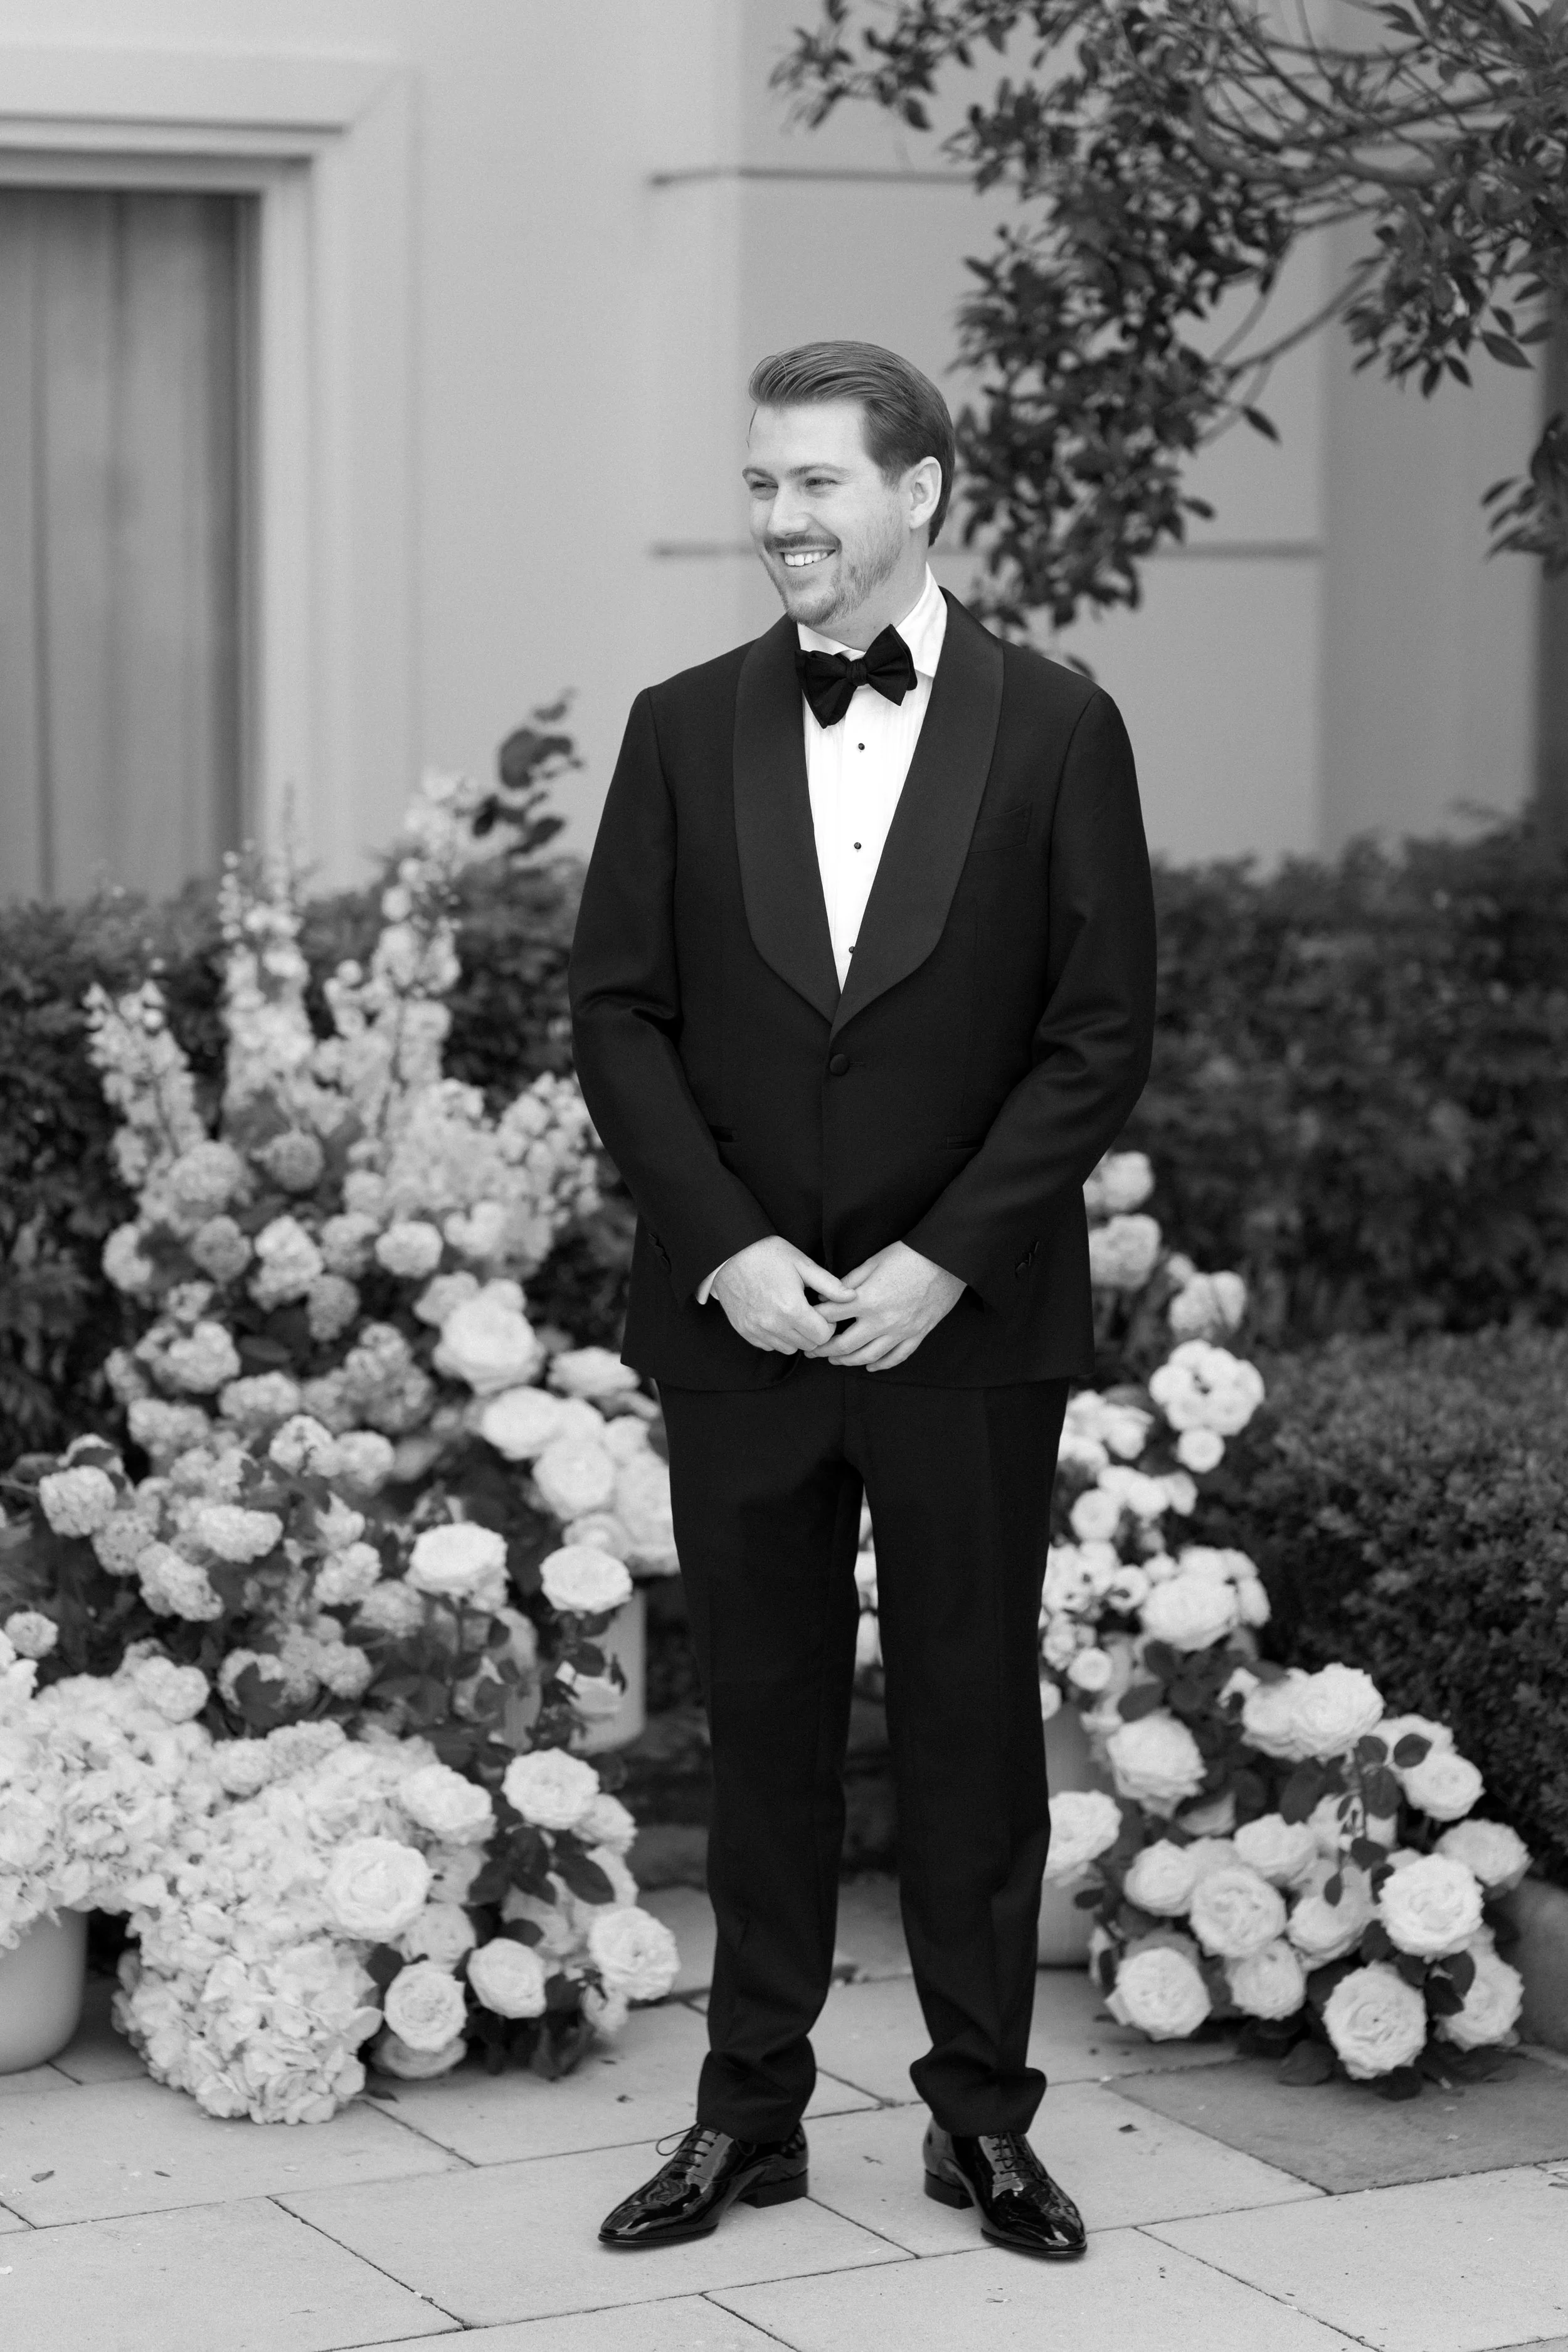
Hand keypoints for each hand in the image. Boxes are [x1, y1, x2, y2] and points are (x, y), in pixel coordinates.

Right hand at [711, 1237, 858, 1354]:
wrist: (728, 1253)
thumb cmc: (767, 1254)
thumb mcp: (802, 1263)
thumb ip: (829, 1284)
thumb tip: (851, 1297)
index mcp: (792, 1308)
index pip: (823, 1336)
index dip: (828, 1324)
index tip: (822, 1310)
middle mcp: (774, 1325)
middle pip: (808, 1345)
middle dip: (814, 1332)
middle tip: (810, 1312)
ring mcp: (757, 1330)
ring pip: (789, 1349)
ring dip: (796, 1336)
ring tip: (793, 1315)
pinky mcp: (745, 1331)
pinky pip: (769, 1346)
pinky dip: (777, 1337)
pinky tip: (776, 1318)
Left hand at [806, 1241, 964, 1370]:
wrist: (947, 1259)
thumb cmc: (909, 1255)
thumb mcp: (873, 1262)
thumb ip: (848, 1282)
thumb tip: (827, 1295)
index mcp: (867, 1300)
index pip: (831, 1316)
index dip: (814, 1319)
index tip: (806, 1321)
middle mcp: (882, 1321)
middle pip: (845, 1344)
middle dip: (824, 1350)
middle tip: (811, 1351)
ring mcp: (901, 1331)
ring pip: (868, 1356)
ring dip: (848, 1361)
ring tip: (835, 1360)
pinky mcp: (917, 1334)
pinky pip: (897, 1357)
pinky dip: (882, 1365)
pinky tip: (870, 1366)